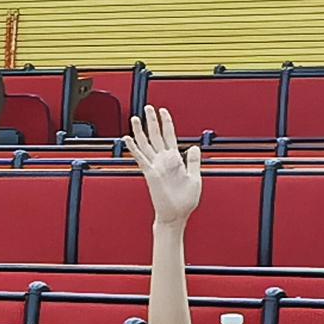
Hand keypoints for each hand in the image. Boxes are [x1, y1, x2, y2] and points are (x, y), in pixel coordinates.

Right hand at [125, 103, 200, 230]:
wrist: (176, 215)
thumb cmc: (185, 201)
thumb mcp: (195, 177)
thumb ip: (194, 161)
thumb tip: (193, 147)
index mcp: (175, 160)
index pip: (169, 136)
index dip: (167, 123)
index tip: (163, 111)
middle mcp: (163, 161)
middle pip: (156, 136)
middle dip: (152, 121)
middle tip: (148, 108)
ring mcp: (156, 166)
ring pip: (146, 144)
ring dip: (140, 131)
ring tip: (135, 118)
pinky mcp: (150, 173)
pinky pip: (141, 157)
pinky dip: (134, 147)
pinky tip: (128, 138)